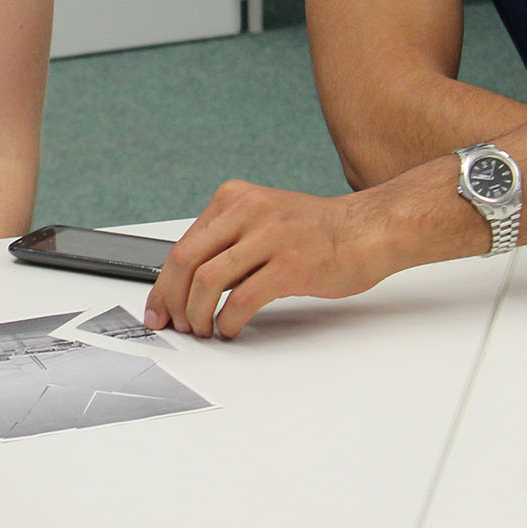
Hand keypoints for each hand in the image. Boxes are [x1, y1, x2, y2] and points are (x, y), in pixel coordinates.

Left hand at [144, 181, 398, 339]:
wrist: (369, 229)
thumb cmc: (318, 231)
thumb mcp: (263, 219)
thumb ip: (228, 240)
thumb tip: (188, 283)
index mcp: (235, 197)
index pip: (183, 243)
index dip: (163, 282)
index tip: (158, 305)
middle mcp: (247, 211)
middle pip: (186, 260)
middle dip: (171, 299)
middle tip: (173, 323)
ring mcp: (269, 237)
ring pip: (208, 280)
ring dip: (197, 314)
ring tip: (202, 329)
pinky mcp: (290, 265)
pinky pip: (242, 299)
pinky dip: (227, 321)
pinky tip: (229, 329)